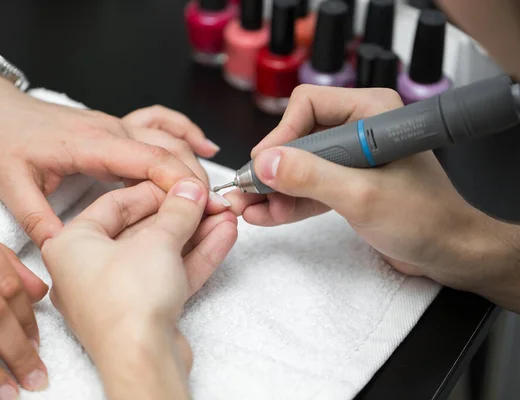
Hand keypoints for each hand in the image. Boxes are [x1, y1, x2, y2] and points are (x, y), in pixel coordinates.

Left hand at [0, 39, 224, 246]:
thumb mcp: (10, 185)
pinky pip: (161, 122)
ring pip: (169, 137)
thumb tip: (62, 250)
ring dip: (194, 162)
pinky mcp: (117, 126)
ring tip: (212, 193)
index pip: (146, 160)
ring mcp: (116, 125)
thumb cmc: (2, 143)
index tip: (199, 206)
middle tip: (212, 211)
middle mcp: (110, 131)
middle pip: (167, 149)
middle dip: (194, 179)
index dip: (178, 182)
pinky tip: (204, 146)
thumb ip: (37, 217)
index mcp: (89, 145)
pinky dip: (186, 132)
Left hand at [42, 179, 237, 399]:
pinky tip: (222, 237)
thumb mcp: (157, 242)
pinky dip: (195, 256)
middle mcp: (88, 268)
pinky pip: (169, 273)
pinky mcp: (142, 310)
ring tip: (225, 216)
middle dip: (183, 214)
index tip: (184, 184)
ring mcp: (117, 291)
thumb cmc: (127, 304)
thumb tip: (190, 191)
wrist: (141, 362)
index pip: (116, 203)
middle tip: (209, 200)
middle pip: (142, 228)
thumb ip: (178, 211)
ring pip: (161, 252)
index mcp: (72, 245)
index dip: (156, 190)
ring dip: (195, 233)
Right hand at [225, 85, 517, 295]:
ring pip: (299, 166)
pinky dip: (288, 202)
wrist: (450, 253)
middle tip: (248, 192)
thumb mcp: (361, 196)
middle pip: (298, 138)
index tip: (263, 166)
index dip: (281, 135)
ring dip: (274, 188)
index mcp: (372, 112)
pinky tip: (267, 215)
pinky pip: (309, 187)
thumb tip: (265, 163)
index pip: (309, 105)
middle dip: (272, 169)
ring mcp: (351, 159)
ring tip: (250, 209)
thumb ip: (311, 177)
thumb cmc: (426, 219)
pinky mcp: (347, 184)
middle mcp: (359, 129)